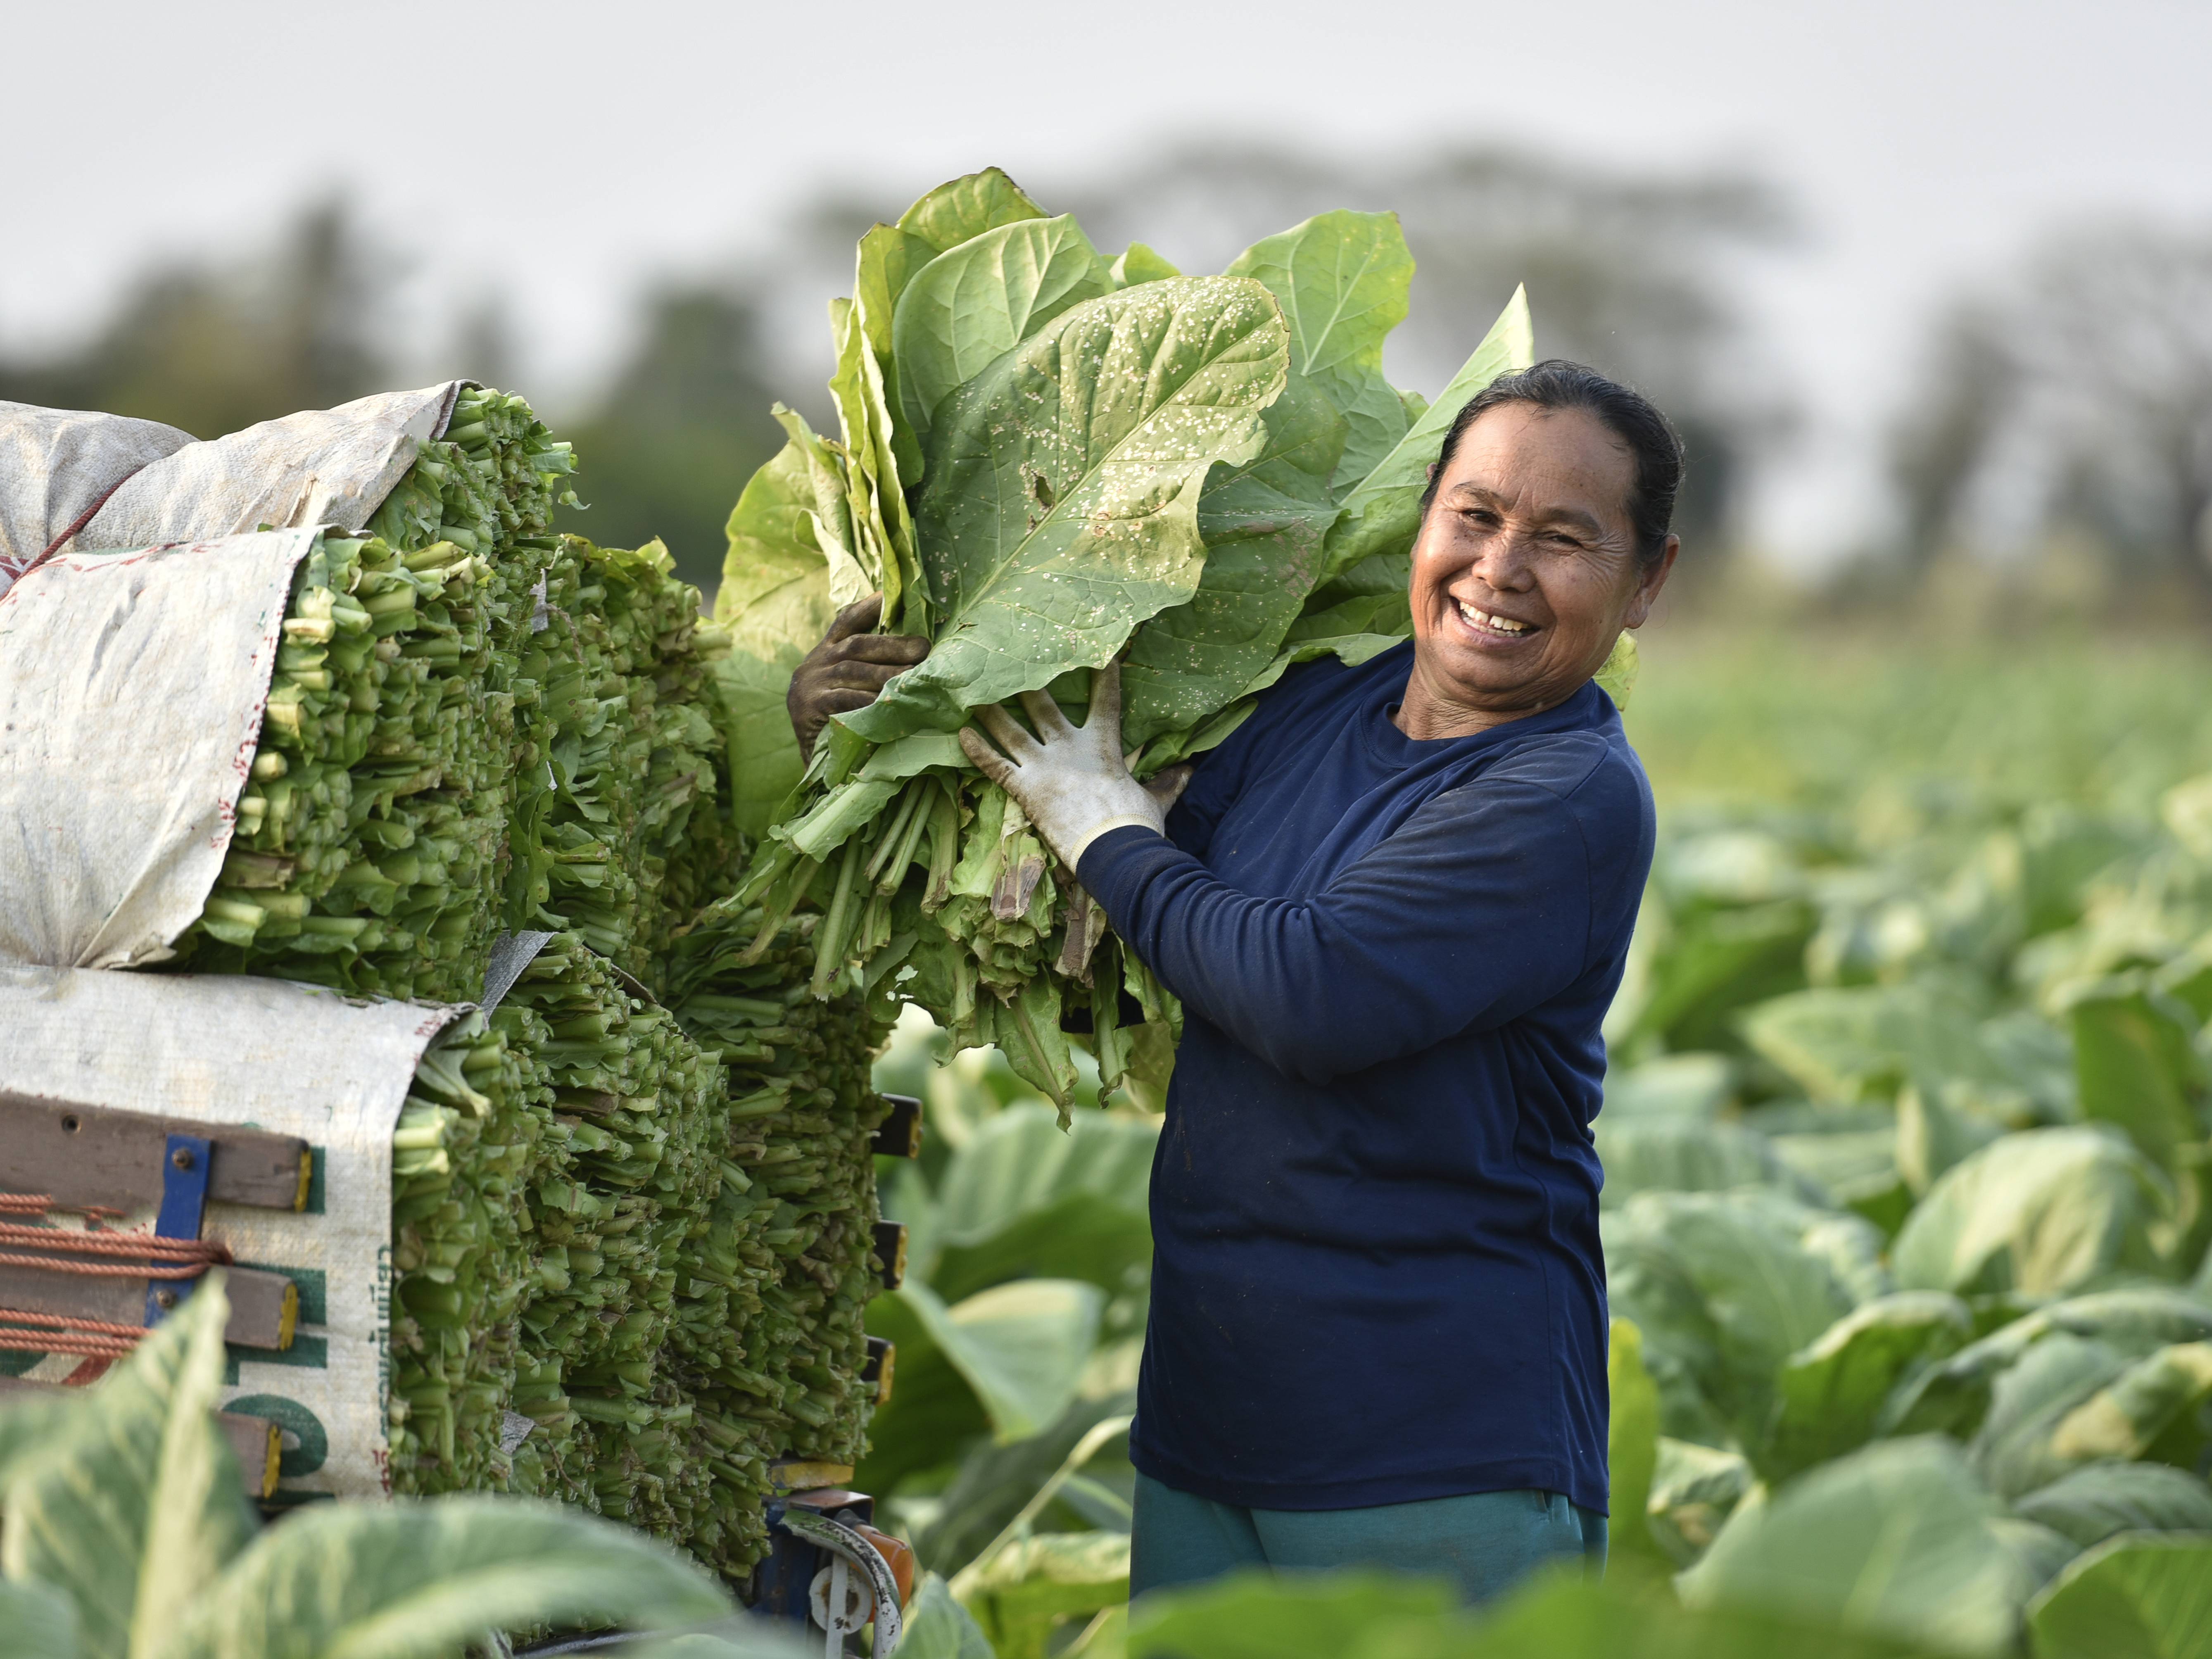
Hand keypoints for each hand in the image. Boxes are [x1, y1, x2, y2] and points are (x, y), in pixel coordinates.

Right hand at [788, 595, 928, 759]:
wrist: (812, 765)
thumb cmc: (838, 725)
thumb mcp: (847, 690)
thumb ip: (866, 669)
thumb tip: (913, 653)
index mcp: (822, 654)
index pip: (845, 622)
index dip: (867, 606)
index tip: (888, 594)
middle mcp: (813, 664)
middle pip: (856, 645)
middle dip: (892, 644)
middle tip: (923, 648)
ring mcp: (809, 685)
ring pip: (853, 669)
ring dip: (887, 672)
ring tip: (915, 676)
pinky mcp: (808, 707)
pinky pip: (844, 699)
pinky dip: (869, 699)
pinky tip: (889, 702)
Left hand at [958, 662, 1180, 866]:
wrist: (1115, 851)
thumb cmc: (1136, 825)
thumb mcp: (1155, 800)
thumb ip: (1167, 783)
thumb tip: (1190, 772)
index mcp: (1103, 745)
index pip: (1105, 700)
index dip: (1103, 674)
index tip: (1101, 650)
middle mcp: (1069, 748)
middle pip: (1043, 706)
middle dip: (1027, 682)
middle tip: (1010, 658)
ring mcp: (1044, 767)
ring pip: (1011, 731)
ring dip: (991, 711)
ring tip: (972, 692)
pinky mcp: (1026, 789)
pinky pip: (996, 766)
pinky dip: (977, 751)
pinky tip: (960, 735)